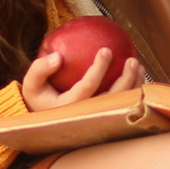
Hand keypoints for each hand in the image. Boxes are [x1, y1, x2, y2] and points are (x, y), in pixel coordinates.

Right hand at [22, 48, 144, 110]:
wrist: (44, 119)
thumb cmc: (40, 96)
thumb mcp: (31, 84)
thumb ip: (39, 69)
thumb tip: (57, 56)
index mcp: (68, 108)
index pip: (87, 87)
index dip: (98, 69)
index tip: (106, 50)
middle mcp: (85, 116)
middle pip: (111, 99)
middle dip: (125, 79)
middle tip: (131, 60)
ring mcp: (96, 118)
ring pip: (121, 103)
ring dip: (133, 85)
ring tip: (137, 65)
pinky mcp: (104, 117)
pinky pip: (123, 104)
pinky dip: (133, 89)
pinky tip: (138, 75)